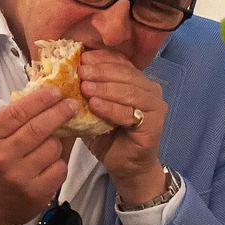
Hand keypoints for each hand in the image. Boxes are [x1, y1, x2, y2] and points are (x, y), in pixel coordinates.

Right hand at [0, 86, 76, 224]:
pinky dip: (60, 163)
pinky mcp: (37, 193)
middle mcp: (3, 157)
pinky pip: (60, 168)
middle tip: (72, 105)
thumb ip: (12, 121)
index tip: (56, 91)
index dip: (40, 99)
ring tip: (52, 145)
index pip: (17, 112)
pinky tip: (51, 164)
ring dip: (58, 143)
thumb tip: (45, 99)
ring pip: (53, 148)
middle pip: (39, 128)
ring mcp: (20, 176)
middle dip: (60, 112)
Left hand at [78, 50, 169, 205]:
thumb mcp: (96, 107)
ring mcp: (155, 107)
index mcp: (138, 81)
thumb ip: (90, 89)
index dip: (102, 58)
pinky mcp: (154, 125)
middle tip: (81, 72)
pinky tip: (94, 105)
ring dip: (105, 88)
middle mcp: (151, 90)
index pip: (121, 62)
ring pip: (130, 91)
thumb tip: (69, 70)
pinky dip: (111, 108)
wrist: (126, 166)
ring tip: (85, 87)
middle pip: (126, 74)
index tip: (82, 58)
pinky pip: (130, 113)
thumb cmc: (110, 136)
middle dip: (101, 71)